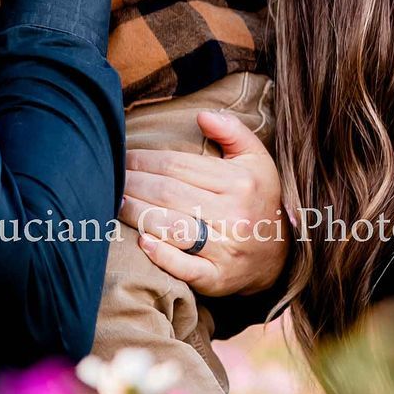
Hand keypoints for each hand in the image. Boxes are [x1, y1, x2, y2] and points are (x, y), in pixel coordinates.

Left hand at [121, 110, 287, 298]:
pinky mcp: (218, 278)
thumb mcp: (256, 159)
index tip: (123, 157)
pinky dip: (162, 256)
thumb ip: (233, 131)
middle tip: (110, 178)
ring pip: (171, 227)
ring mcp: (226, 249)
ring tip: (116, 202)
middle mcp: (233, 215)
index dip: (145, 160)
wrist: (282, 254)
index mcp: (239, 182)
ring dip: (136, 213)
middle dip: (133, 183)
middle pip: (169, 193)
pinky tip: (142, 242)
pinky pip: (186, 267)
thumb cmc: (260, 199)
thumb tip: (203, 115)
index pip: (178, 166)